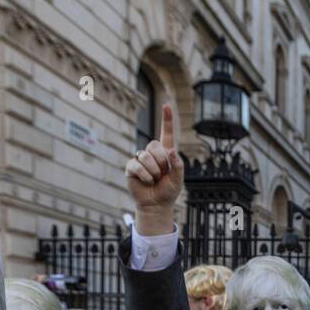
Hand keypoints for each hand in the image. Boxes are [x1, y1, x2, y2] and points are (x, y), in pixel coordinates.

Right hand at [124, 102, 184, 235]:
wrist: (156, 205)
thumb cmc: (168, 191)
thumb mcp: (178, 180)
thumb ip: (178, 166)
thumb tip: (171, 151)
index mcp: (166, 153)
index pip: (166, 133)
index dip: (167, 119)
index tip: (166, 105)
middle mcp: (152, 153)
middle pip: (154, 145)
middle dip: (161, 161)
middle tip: (162, 175)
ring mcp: (140, 159)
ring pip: (145, 156)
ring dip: (153, 171)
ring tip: (154, 180)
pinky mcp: (131, 167)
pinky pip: (136, 165)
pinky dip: (144, 175)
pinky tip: (147, 182)